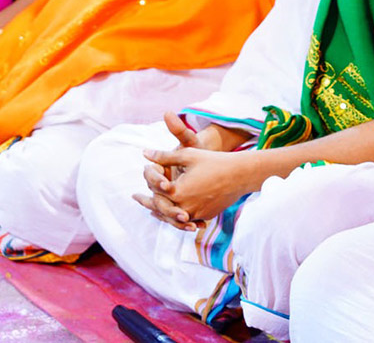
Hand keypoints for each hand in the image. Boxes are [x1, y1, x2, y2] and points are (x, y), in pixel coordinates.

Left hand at [132, 113, 252, 228]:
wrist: (239, 174)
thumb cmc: (213, 161)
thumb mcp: (188, 154)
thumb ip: (164, 156)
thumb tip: (144, 153)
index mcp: (178, 190)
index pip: (155, 193)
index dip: (145, 191)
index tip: (134, 194)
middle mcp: (185, 206)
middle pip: (160, 209)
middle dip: (148, 205)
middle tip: (138, 202)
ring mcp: (196, 214)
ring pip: (172, 218)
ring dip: (161, 213)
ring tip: (152, 210)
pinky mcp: (205, 216)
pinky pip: (186, 220)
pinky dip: (176, 217)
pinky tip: (173, 213)